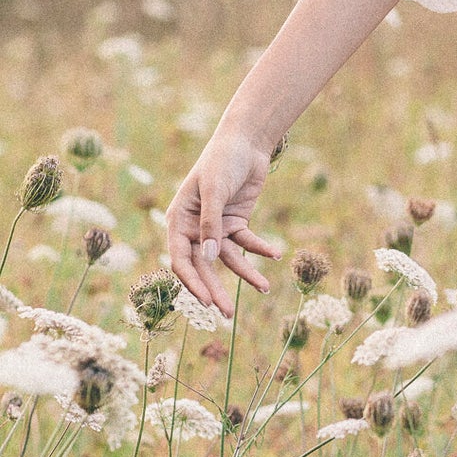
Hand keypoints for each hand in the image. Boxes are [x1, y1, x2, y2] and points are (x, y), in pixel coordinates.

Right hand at [167, 128, 281, 317]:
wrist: (246, 142)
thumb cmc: (222, 161)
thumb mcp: (215, 190)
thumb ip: (211, 224)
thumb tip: (209, 257)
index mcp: (179, 221)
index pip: (182, 260)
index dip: (193, 283)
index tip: (207, 301)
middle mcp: (195, 228)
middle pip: (205, 266)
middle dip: (216, 290)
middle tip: (228, 314)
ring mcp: (217, 227)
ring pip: (229, 259)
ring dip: (245, 273)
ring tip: (264, 288)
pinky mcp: (236, 222)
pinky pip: (248, 241)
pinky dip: (261, 248)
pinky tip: (276, 254)